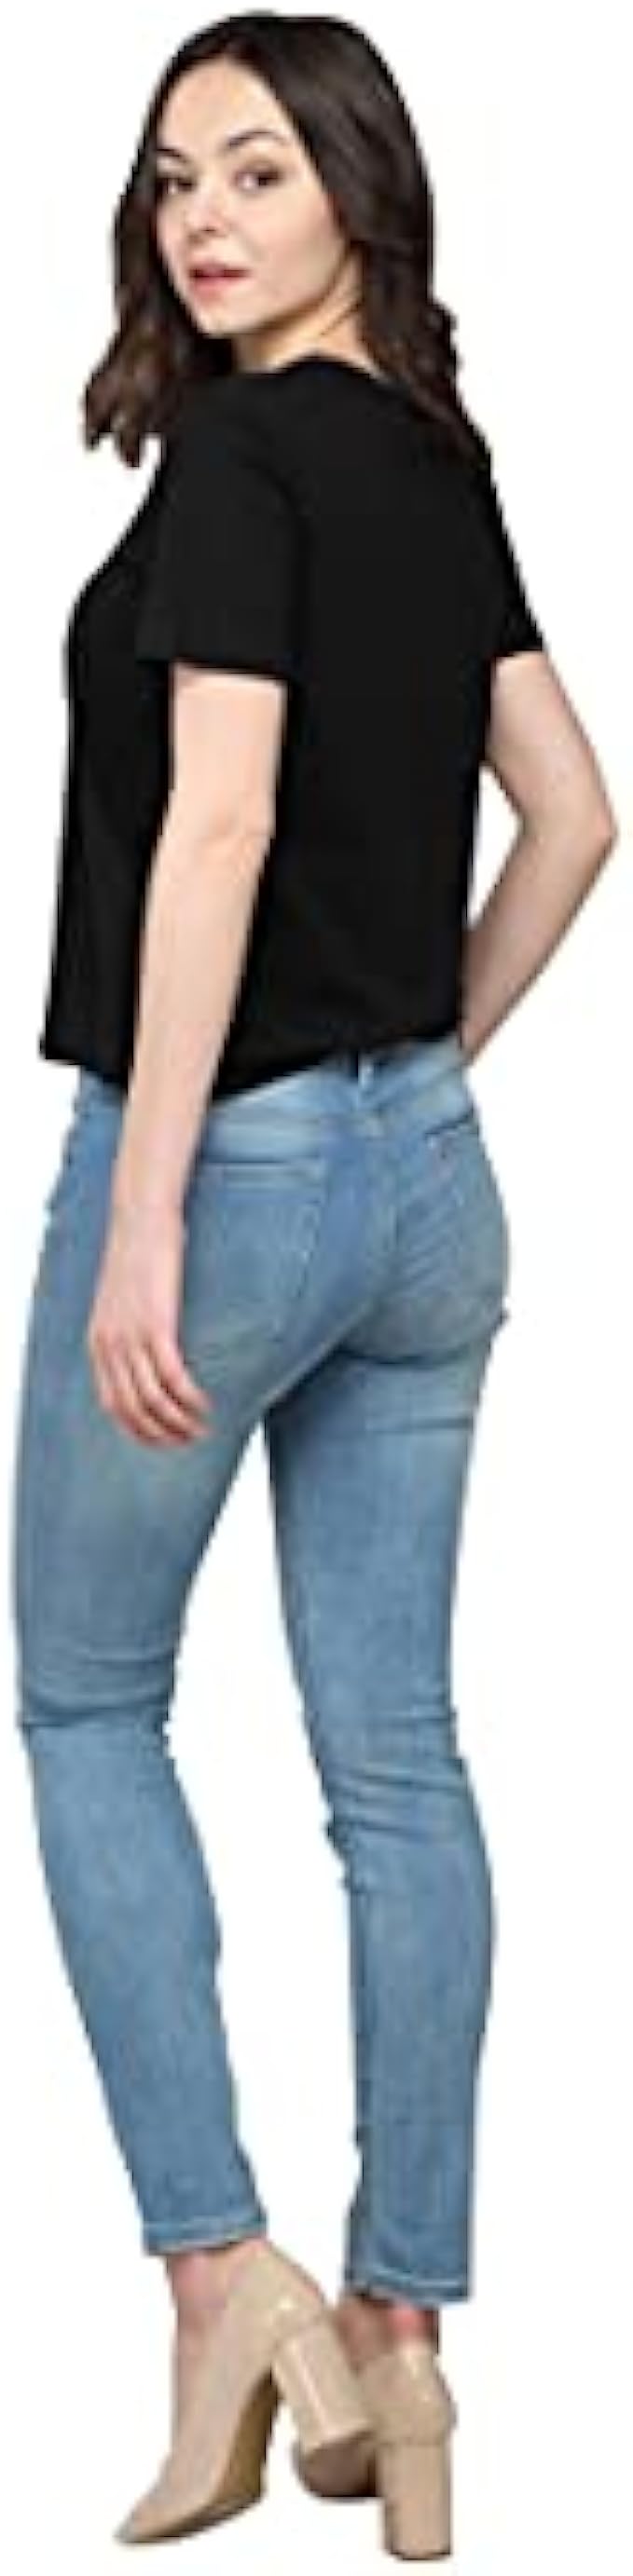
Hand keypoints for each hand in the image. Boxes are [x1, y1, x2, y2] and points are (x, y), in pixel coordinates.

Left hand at [86, 1198, 212, 1447]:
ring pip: (153, 1400)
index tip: (163, 1441)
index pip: (112, 1406)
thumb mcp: (123, 1301)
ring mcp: (130, 1336)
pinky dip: (188, 1398)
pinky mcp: (156, 1325)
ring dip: (179, 1422)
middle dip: (161, 1434)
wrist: (141, 1220)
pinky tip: (204, 1405)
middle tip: (189, 1441)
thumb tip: (147, 1354)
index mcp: (98, 1344)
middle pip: (132, 1410)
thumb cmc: (139, 1256)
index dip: (138, 1431)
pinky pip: (172, 1376)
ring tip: (202, 1429)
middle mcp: (109, 1346)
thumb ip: (127, 1331)